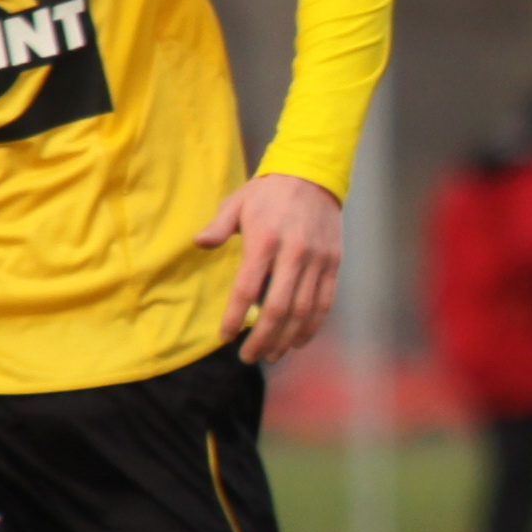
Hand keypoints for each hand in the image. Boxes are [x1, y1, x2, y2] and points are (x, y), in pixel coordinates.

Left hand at [198, 174, 344, 360]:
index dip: (235, 317)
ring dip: (286, 338)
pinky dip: (312, 326)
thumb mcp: (236, 202)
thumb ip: (217, 226)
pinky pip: (324, 302)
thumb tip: (198, 243)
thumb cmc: (268, 192)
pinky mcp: (333, 263)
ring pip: (303, 311)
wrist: (313, 174)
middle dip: (262, 338)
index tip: (226, 337)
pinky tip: (298, 341)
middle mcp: (292, 253)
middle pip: (278, 308)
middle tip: (249, 357)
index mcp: (264, 240)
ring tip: (271, 354)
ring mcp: (316, 260)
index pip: (247, 289)